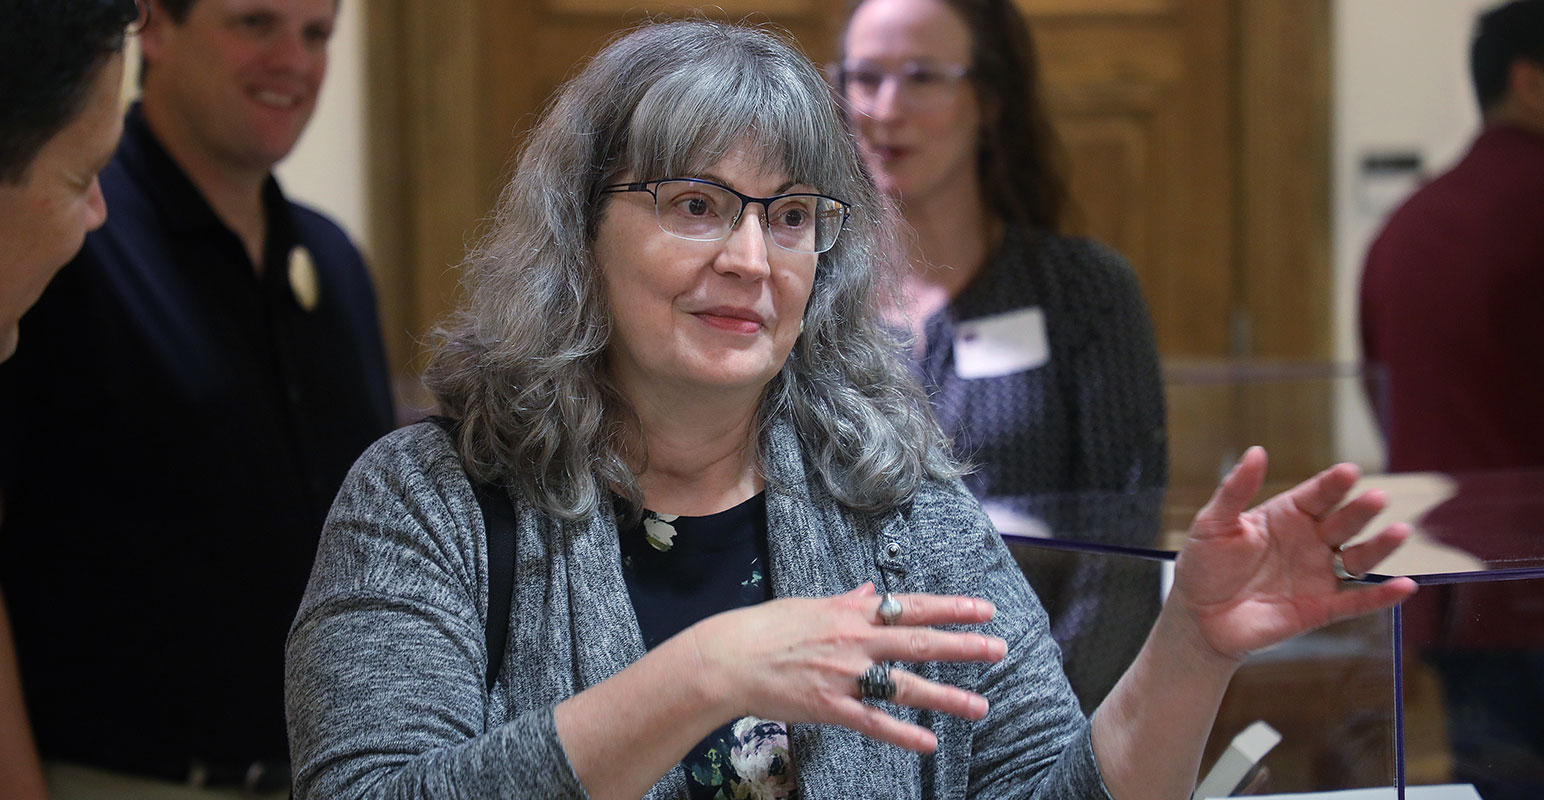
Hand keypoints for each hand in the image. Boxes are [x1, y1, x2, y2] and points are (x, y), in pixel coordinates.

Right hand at [687, 583, 1004, 752]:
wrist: (729, 658)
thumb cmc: (766, 628)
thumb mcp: (809, 604)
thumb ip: (846, 601)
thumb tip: (870, 590)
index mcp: (852, 613)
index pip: (912, 607)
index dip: (951, 608)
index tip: (984, 609)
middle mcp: (855, 641)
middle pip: (920, 643)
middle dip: (963, 646)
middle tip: (999, 649)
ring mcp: (845, 675)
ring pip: (905, 686)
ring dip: (946, 696)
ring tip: (980, 707)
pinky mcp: (831, 707)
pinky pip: (874, 723)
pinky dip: (902, 734)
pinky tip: (929, 742)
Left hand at [1172, 446, 1417, 661]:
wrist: (1197, 617)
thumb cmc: (1203, 564)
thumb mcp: (1213, 523)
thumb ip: (1235, 490)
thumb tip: (1255, 451)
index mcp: (1287, 516)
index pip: (1316, 495)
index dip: (1332, 484)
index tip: (1348, 471)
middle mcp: (1310, 542)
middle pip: (1343, 523)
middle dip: (1360, 510)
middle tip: (1376, 497)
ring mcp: (1318, 575)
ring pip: (1358, 558)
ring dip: (1380, 547)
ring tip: (1399, 532)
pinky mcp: (1320, 609)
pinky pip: (1356, 602)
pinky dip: (1381, 596)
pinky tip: (1405, 586)